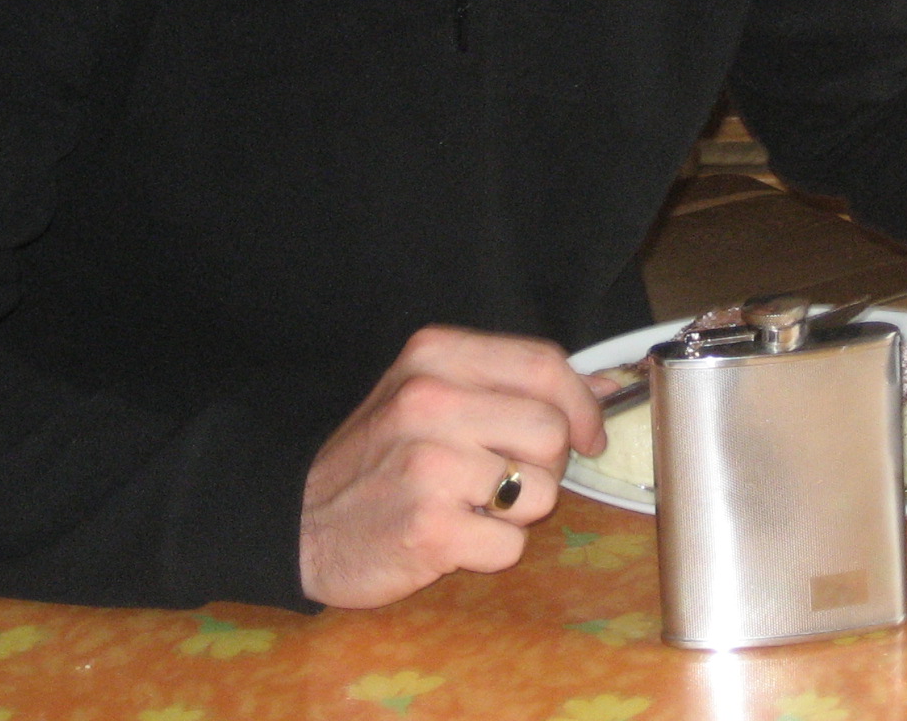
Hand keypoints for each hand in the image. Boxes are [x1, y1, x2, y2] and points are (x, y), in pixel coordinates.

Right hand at [299, 325, 608, 608]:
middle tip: (503, 478)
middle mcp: (431, 401)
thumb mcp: (432, 392)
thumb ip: (514, 384)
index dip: (582, 404)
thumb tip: (605, 388)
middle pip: (551, 432)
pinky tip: (452, 535)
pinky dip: (490, 551)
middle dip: (545, 466)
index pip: (545, 365)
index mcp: (435, 355)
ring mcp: (429, 465)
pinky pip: (511, 546)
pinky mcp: (430, 529)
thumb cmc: (380, 456)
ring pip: (541, 492)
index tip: (588, 434)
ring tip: (468, 505)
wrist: (301, 520)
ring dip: (517, 512)